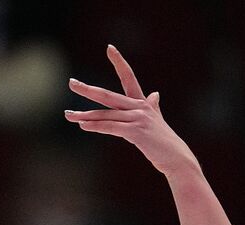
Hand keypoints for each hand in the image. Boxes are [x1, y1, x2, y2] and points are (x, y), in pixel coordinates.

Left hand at [64, 45, 197, 178]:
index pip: (129, 77)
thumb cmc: (163, 142)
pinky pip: (110, 127)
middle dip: (88, 90)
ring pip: (105, 115)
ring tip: (69, 115)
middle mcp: (139, 107)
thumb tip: (155, 94)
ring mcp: (138, 118)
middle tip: (71, 83)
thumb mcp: (157, 120)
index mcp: (142, 102)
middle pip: (108, 96)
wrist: (176, 157)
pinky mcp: (135, 131)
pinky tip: (83, 125)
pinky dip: (96, 126)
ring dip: (85, 115)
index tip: (109, 48)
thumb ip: (153, 106)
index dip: (119, 62)